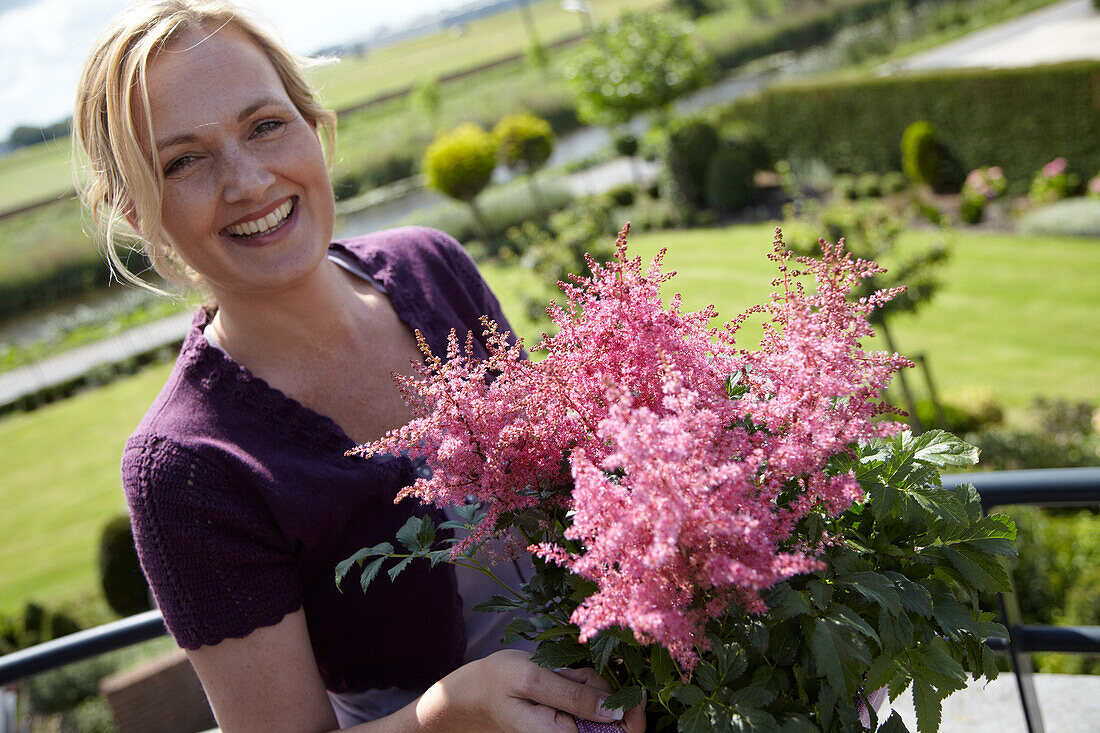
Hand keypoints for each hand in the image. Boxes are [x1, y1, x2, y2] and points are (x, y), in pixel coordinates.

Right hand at [430, 649, 644, 732]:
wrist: (477, 692)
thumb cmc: (499, 682)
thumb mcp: (534, 680)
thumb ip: (574, 696)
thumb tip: (616, 711)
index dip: (633, 713)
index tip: (632, 689)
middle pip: (616, 718)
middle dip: (604, 692)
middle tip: (575, 676)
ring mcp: (573, 728)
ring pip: (605, 704)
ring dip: (592, 684)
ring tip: (562, 675)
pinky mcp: (572, 719)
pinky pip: (593, 701)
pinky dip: (585, 685)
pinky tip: (565, 678)